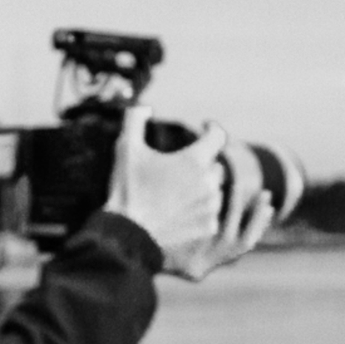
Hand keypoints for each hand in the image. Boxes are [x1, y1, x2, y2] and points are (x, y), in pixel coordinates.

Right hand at [104, 107, 277, 280]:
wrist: (127, 236)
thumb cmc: (128, 190)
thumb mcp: (127, 149)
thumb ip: (135, 120)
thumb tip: (144, 107)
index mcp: (195, 160)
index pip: (218, 136)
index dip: (212, 128)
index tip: (205, 127)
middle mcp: (209, 182)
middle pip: (215, 166)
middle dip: (201, 165)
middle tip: (179, 171)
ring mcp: (211, 207)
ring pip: (214, 192)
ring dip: (201, 190)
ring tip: (177, 195)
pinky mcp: (208, 228)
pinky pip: (210, 214)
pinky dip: (199, 212)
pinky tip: (180, 213)